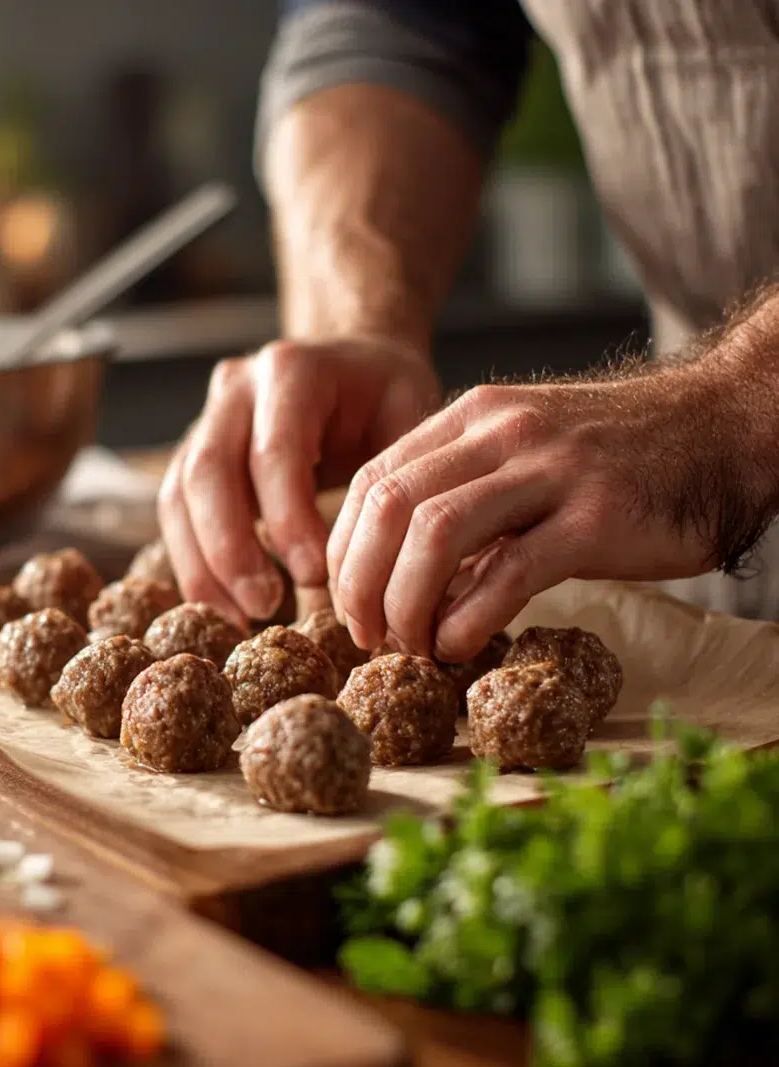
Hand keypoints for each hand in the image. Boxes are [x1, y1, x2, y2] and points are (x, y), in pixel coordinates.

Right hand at [158, 337, 438, 623]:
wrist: (355, 365)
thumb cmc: (386, 399)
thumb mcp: (408, 417)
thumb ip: (389, 479)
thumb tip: (372, 565)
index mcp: (293, 370)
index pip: (274, 451)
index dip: (287, 519)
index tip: (314, 577)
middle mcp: (236, 388)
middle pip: (208, 471)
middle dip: (231, 548)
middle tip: (266, 606)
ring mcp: (206, 419)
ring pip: (178, 495)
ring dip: (203, 564)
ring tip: (241, 618)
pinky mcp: (192, 454)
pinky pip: (175, 512)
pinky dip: (194, 563)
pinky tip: (224, 606)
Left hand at [327, 365, 775, 661]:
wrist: (725, 425)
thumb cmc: (614, 456)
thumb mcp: (523, 452)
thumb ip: (462, 495)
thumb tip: (400, 573)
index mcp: (472, 416)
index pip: (372, 481)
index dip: (344, 550)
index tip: (347, 600)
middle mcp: (502, 433)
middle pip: (389, 508)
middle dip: (359, 582)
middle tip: (366, 635)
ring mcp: (551, 470)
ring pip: (435, 535)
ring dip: (405, 603)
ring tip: (409, 646)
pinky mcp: (598, 517)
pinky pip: (510, 572)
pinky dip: (469, 619)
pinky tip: (459, 647)